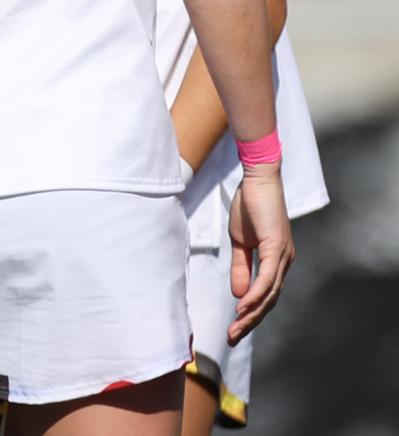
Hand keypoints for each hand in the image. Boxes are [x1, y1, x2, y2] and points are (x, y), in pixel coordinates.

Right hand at [228, 160, 293, 343]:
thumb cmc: (249, 206)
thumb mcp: (240, 241)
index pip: (265, 295)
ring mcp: (283, 256)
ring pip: (270, 294)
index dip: (250, 314)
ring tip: (236, 328)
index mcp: (277, 260)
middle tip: (232, 337)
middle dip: (250, 322)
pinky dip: (256, 294)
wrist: (257, 179)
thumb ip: (241, 267)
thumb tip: (238, 294)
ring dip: (252, 314)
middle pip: (270, 301)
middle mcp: (285, 261)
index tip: (233, 329)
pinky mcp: (276, 247)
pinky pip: (267, 278)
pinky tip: (244, 307)